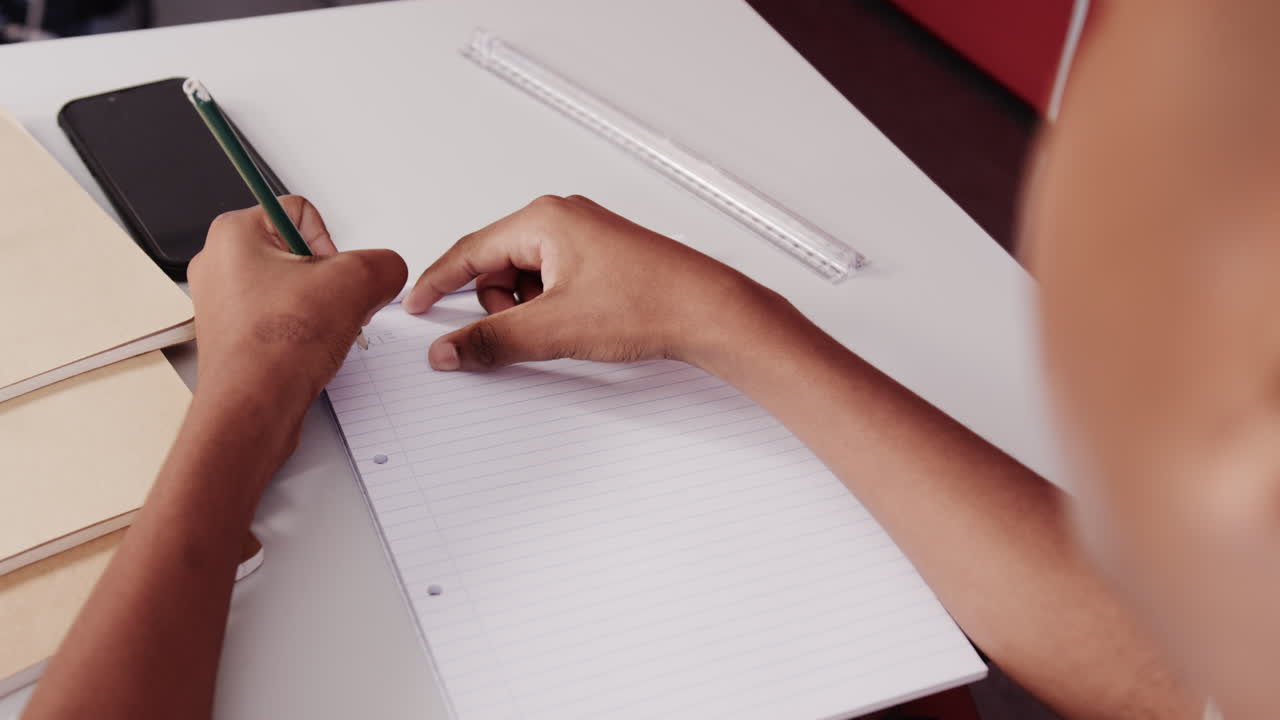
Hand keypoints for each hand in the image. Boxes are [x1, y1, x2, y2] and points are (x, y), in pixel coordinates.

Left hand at [188, 196, 406, 421]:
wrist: (252, 409)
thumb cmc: (276, 349)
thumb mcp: (357, 283)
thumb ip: (385, 264)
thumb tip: (387, 271)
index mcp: (234, 233)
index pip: (302, 212)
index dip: (332, 244)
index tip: (332, 276)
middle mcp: (220, 263)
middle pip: (301, 253)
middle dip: (329, 282)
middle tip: (330, 306)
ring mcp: (224, 302)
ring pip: (295, 288)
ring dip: (319, 308)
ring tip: (318, 332)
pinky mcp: (234, 335)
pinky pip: (283, 319)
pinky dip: (303, 333)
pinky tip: (308, 350)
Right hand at [403, 195, 782, 370]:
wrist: (710, 311)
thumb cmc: (649, 302)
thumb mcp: (554, 329)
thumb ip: (492, 341)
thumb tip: (450, 350)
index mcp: (544, 218)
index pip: (470, 251)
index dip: (437, 282)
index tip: (416, 303)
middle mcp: (563, 218)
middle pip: (498, 266)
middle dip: (502, 305)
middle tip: (529, 330)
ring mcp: (585, 236)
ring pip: (526, 277)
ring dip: (530, 309)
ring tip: (564, 328)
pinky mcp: (603, 257)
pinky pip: (554, 281)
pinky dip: (553, 307)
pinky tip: (579, 325)